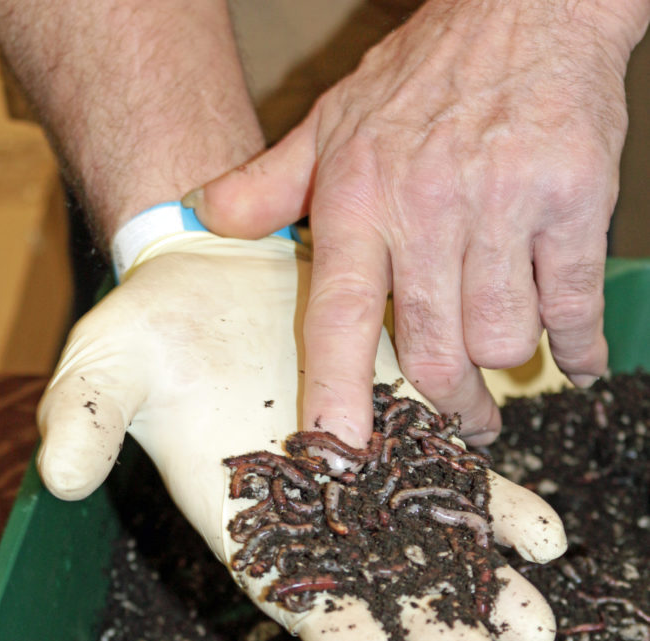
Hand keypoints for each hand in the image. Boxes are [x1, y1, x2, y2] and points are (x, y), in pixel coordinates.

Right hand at [37, 228, 565, 640]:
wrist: (216, 265)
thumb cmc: (153, 326)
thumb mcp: (107, 361)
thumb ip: (87, 418)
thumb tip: (54, 477)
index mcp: (246, 515)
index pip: (288, 588)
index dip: (330, 630)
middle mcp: (316, 507)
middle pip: (375, 579)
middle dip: (424, 621)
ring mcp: (371, 467)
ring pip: (430, 539)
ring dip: (482, 582)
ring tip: (530, 628)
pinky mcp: (410, 421)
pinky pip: (460, 473)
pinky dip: (499, 505)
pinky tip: (545, 538)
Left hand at [189, 0, 640, 445]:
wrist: (529, 5)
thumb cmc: (427, 74)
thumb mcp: (334, 121)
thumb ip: (272, 183)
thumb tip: (206, 216)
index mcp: (361, 199)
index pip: (338, 316)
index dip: (336, 392)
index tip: (339, 451)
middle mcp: (427, 208)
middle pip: (432, 349)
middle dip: (450, 403)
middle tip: (464, 421)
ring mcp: (503, 205)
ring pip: (501, 338)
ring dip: (508, 364)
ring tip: (510, 364)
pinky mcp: (572, 202)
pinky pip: (571, 306)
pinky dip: (578, 347)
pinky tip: (578, 357)